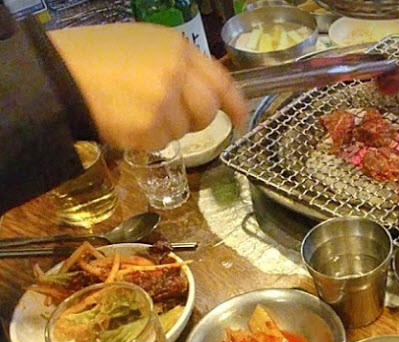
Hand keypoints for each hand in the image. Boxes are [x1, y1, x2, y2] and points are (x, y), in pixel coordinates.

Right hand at [48, 23, 247, 150]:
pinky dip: (148, 138)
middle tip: (172, 116)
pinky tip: (127, 122)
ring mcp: (164, 102)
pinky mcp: (150, 128)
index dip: (235, 104)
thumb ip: (179, 65)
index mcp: (177, 47)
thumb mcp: (144, 44)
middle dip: (196, 119)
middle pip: (207, 110)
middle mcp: (176, 73)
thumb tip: (207, 92)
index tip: (241, 119)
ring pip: (185, 129)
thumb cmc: (96, 58)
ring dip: (166, 128)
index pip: (222, 80)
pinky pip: (162, 142)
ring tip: (137, 111)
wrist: (58, 76)